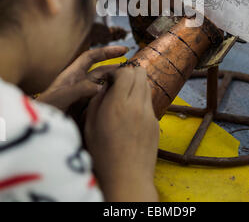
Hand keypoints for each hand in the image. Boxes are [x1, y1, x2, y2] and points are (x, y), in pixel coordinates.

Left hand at [37, 46, 127, 112]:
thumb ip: (80, 90)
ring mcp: (82, 96)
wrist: (40, 129)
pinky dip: (109, 98)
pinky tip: (119, 100)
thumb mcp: (62, 97)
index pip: (91, 57)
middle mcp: (78, 83)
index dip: (107, 51)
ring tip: (129, 84)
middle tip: (131, 69)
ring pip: (102, 86)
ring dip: (114, 84)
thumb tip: (100, 86)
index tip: (123, 49)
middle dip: (115, 68)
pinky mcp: (84, 109)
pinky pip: (100, 100)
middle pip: (100, 71)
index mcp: (72, 74)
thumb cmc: (46, 111)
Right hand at [85, 67, 159, 201]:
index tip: (109, 79)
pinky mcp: (155, 122)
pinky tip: (131, 112)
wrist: (127, 179)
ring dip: (137, 83)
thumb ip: (97, 100)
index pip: (125, 72)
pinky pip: (149, 101)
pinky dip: (141, 99)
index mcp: (118, 105)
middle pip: (140, 72)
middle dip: (129, 72)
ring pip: (147, 84)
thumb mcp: (90, 125)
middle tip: (118, 82)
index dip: (116, 71)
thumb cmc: (103, 155)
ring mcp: (149, 113)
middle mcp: (137, 105)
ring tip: (125, 96)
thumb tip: (104, 85)